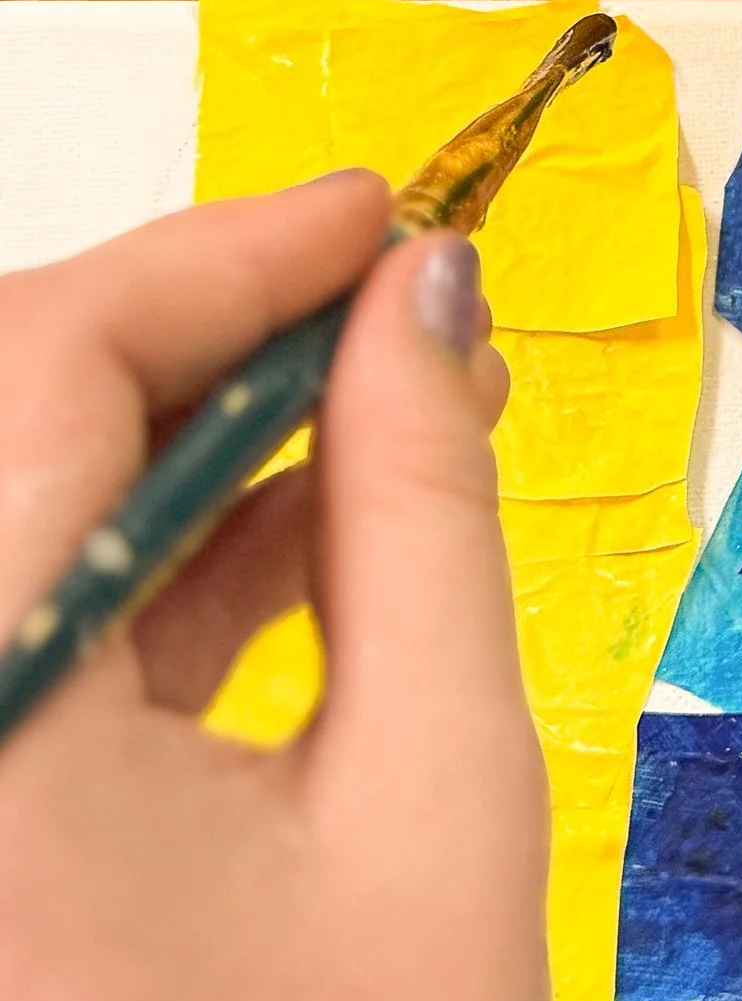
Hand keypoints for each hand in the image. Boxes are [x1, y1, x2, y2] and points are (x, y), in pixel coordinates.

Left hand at [0, 172, 547, 1000]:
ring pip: (10, 518)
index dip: (222, 254)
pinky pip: (22, 627)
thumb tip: (427, 300)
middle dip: (201, 339)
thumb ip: (426, 512)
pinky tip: (310, 536)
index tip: (386, 213)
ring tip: (391, 412)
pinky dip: (151, 562)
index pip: (40, 371)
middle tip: (395, 309)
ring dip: (185, 443)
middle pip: (0, 428)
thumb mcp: (439, 788)